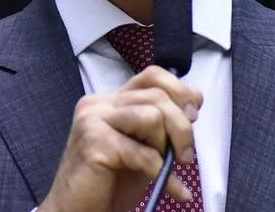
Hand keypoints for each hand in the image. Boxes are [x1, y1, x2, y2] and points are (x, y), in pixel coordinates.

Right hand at [39, 66, 202, 211]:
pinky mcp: (94, 143)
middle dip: (181, 127)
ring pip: (152, 116)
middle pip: (157, 96)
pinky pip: (143, 152)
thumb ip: (164, 120)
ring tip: (166, 168)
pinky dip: (161, 172)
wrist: (78, 211)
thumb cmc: (111, 182)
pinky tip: (170, 189)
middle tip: (186, 157)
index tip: (194, 115)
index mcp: (110, 100)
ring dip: (166, 146)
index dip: (179, 91)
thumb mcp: (145, 146)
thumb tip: (196, 96)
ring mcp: (93, 120)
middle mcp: (98, 103)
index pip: (151, 76)